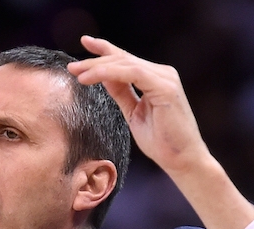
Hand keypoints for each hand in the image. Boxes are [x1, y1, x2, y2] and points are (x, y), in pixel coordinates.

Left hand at [67, 36, 253, 228]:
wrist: (181, 160)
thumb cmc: (161, 142)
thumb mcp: (133, 113)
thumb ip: (121, 93)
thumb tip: (103, 78)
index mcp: (155, 78)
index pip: (126, 60)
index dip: (105, 50)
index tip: (85, 43)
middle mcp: (162, 73)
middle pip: (123, 60)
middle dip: (95, 61)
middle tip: (71, 66)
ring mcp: (165, 78)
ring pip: (125, 64)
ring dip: (97, 67)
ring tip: (77, 73)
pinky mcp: (165, 87)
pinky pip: (132, 74)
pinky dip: (109, 74)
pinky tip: (92, 77)